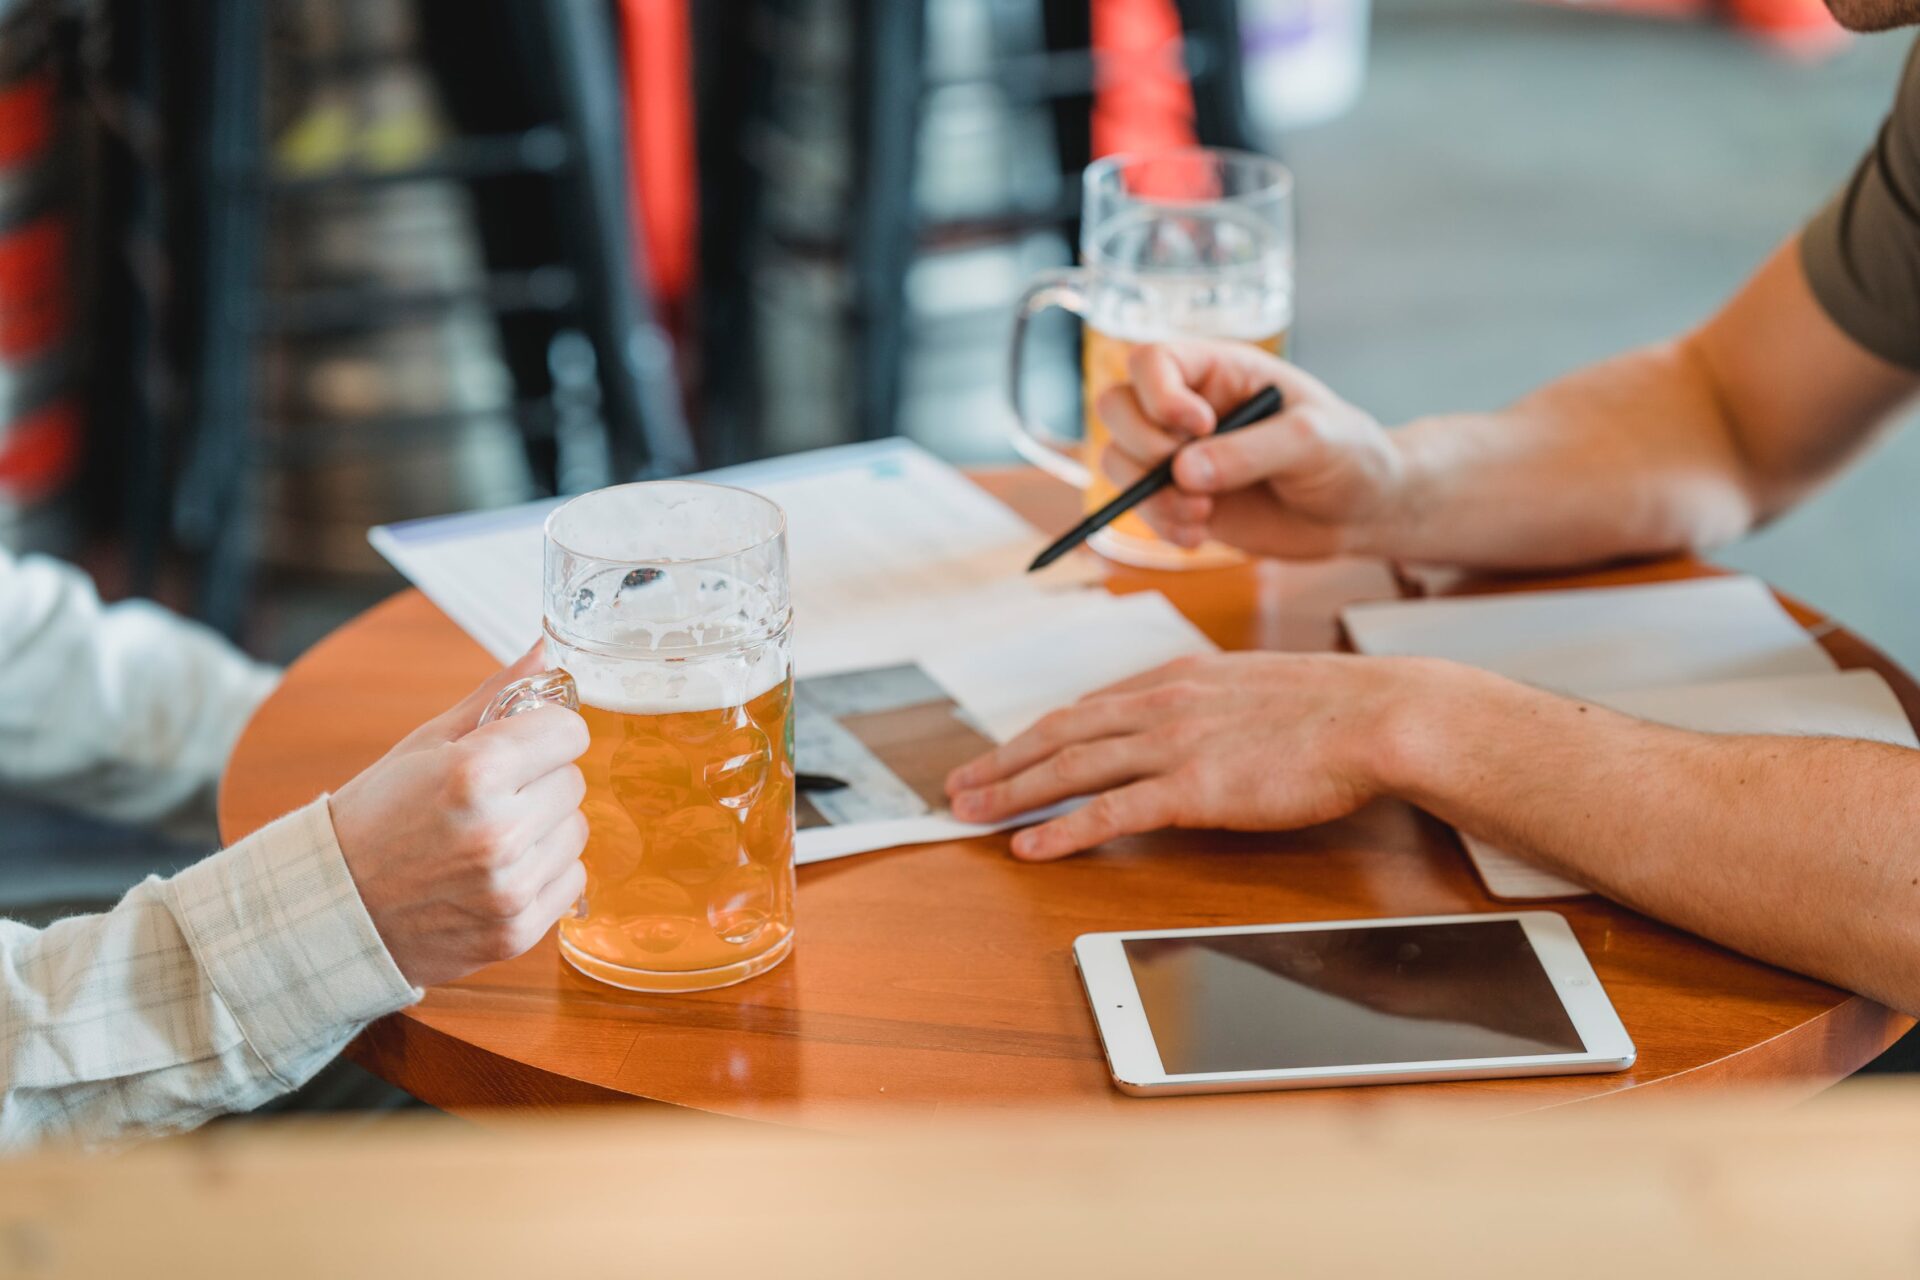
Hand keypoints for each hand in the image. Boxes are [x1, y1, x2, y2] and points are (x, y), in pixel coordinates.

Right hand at [328, 651, 590, 987]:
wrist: (332, 909)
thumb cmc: (376, 818)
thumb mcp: (425, 744)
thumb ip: (495, 696)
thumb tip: (546, 651)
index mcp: (475, 773)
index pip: (569, 731)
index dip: (545, 733)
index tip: (522, 744)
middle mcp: (498, 831)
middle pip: (573, 782)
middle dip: (540, 781)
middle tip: (491, 796)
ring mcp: (509, 887)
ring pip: (576, 831)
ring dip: (545, 828)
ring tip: (490, 836)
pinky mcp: (516, 932)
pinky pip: (571, 879)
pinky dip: (543, 873)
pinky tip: (496, 872)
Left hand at [944, 652, 1447, 860]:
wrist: (1379, 716)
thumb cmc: (1337, 708)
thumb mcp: (1261, 687)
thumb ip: (1216, 704)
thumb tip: (1200, 725)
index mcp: (1180, 678)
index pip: (1089, 707)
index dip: (1039, 732)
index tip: (1008, 749)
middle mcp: (1163, 705)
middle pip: (1060, 732)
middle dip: (1003, 760)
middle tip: (960, 783)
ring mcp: (1173, 745)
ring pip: (1069, 768)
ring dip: (1011, 791)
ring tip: (970, 812)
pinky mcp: (1191, 789)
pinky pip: (1107, 812)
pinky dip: (1060, 829)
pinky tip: (1028, 845)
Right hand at [1095, 339, 1405, 558]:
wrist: (1362, 510)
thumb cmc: (1348, 454)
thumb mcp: (1313, 441)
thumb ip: (1251, 451)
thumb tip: (1184, 472)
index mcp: (1221, 371)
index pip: (1153, 361)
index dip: (1158, 393)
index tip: (1200, 427)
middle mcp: (1190, 408)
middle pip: (1116, 407)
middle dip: (1143, 447)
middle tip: (1189, 477)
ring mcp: (1181, 456)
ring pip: (1118, 460)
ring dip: (1148, 494)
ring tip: (1201, 513)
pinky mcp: (1182, 500)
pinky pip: (1140, 508)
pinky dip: (1161, 525)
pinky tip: (1200, 535)